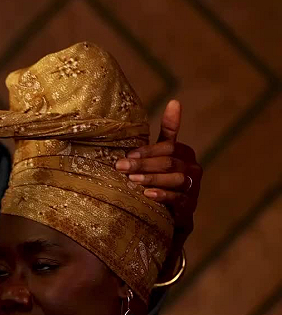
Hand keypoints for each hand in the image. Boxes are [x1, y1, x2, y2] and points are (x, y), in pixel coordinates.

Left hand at [115, 100, 201, 240]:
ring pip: (175, 179)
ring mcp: (193, 188)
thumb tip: (175, 101)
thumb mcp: (163, 154)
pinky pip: (178, 199)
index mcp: (186, 153)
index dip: (148, 151)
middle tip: (121, 167)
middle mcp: (194, 169)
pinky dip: (162, 196)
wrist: (171, 214)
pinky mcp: (190, 206)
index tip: (128, 156)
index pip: (169, 147)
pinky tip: (147, 195)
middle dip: (143, 164)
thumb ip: (169, 131)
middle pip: (170, 162)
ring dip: (152, 179)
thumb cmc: (163, 177)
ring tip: (132, 181)